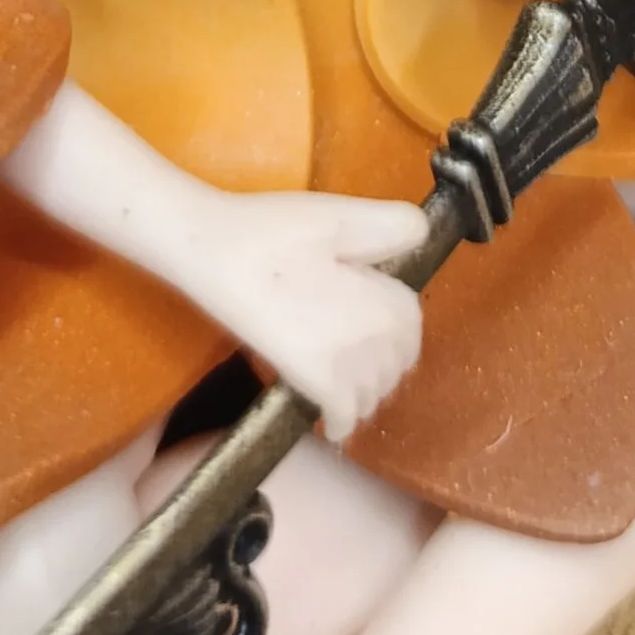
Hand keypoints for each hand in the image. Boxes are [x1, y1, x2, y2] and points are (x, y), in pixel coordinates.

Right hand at [180, 188, 428, 442]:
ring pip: (375, 389)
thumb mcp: (338, 215)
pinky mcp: (304, 382)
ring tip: (349, 359)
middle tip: (360, 319)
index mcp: (381, 306)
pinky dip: (345, 419)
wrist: (211, 252)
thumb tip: (422, 236)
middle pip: (398, 358)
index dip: (398, 304)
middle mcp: (368, 347)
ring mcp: (336, 372)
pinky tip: (338, 417)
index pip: (412, 318)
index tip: (378, 291)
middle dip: (389, 344)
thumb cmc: (274, 230)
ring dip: (371, 379)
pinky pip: (342, 417)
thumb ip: (390, 226)